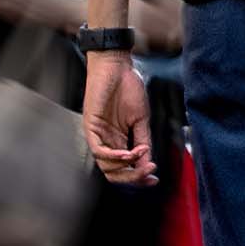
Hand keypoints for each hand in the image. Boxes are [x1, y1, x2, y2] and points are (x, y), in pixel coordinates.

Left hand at [82, 53, 155, 183]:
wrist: (117, 66)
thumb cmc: (128, 87)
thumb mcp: (141, 119)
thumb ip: (143, 141)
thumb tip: (147, 163)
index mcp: (119, 140)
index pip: (125, 168)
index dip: (139, 177)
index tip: (154, 179)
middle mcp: (107, 141)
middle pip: (114, 172)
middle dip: (133, 176)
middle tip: (149, 172)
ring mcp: (97, 135)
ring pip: (106, 165)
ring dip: (125, 166)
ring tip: (141, 156)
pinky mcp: (90, 126)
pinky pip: (98, 150)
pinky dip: (113, 156)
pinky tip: (127, 153)